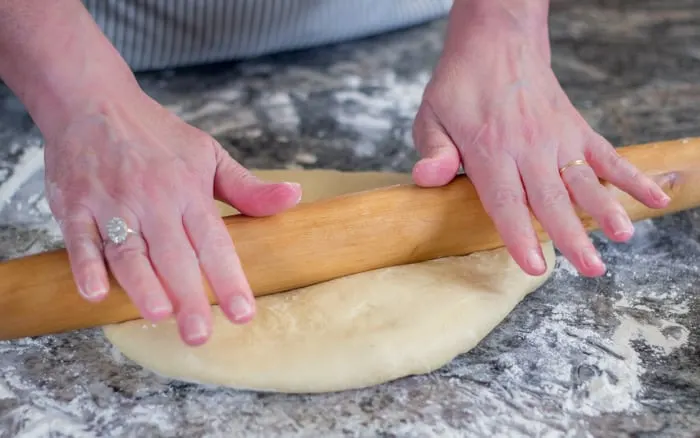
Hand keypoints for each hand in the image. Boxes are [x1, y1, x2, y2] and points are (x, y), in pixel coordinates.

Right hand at [45, 90, 301, 344]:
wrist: (93, 100)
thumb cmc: (156, 134)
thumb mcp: (209, 154)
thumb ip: (247, 187)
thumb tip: (294, 197)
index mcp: (189, 191)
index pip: (215, 243)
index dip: (229, 280)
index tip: (244, 313)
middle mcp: (153, 200)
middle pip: (174, 256)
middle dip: (188, 297)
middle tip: (200, 334)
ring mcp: (112, 204)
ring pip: (129, 251)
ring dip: (142, 284)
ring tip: (159, 316)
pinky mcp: (75, 206)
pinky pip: (79, 241)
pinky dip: (86, 266)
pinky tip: (96, 294)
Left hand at [411, 22, 669, 276]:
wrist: (496, 42)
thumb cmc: (461, 85)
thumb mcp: (432, 115)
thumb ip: (434, 151)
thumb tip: (428, 178)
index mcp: (490, 149)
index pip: (505, 200)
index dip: (520, 235)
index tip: (534, 265)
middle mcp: (528, 147)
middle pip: (551, 199)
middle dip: (571, 235)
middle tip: (589, 269)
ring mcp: (557, 137)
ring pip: (584, 180)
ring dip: (606, 208)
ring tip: (622, 236)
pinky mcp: (576, 129)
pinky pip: (608, 155)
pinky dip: (631, 177)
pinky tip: (653, 198)